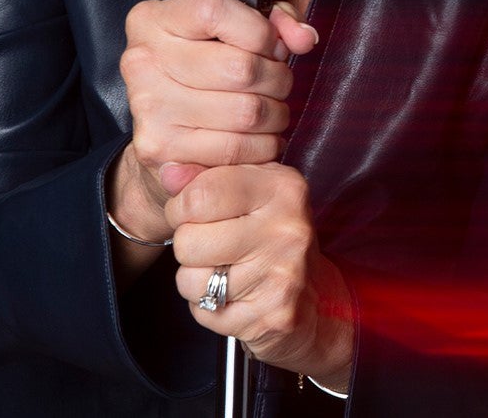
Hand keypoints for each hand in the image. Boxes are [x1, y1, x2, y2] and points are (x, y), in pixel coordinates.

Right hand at [110, 0, 318, 240]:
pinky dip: (263, 146)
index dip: (260, 31)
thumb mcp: (233, 27)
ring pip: (245, 111)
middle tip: (277, 83)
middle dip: (277, 78)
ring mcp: (148, 106)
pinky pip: (235, 148)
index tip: (270, 45)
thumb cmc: (202, 67)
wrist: (162, 126)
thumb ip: (274, 21)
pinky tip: (260, 137)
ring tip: (272, 110)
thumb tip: (304, 38)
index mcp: (154, 20)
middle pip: (240, 68)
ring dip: (275, 114)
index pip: (215, 12)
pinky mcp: (159, 147)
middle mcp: (142, 60)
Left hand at [170, 162, 355, 384]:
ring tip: (224, 272)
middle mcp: (287, 229)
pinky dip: (208, 307)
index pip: (200, 193)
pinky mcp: (270, 316)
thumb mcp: (249, 194)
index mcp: (282, 187)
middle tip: (212, 246)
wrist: (319, 299)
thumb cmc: (272, 238)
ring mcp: (282, 275)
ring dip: (195, 280)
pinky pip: (204, 311)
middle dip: (188, 246)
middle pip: (188, 240)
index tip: (192, 213)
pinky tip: (234, 296)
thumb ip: (205, 177)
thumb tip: (168, 172)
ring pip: (190, 280)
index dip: (180, 207)